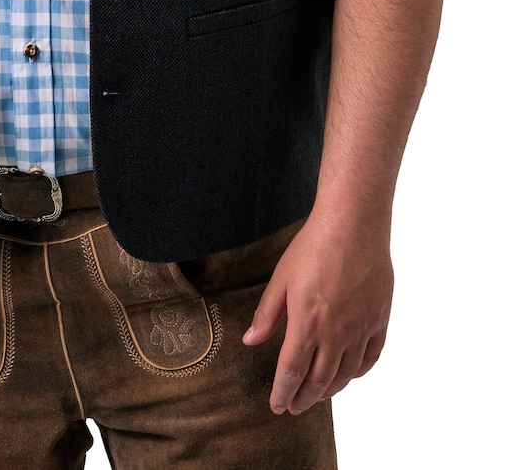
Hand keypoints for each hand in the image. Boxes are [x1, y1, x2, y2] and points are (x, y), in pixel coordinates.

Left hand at [242, 211, 392, 414]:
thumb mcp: (281, 278)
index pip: (292, 372)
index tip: (277, 405)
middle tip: (294, 407)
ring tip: (317, 395)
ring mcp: (361, 328)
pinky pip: (370, 357)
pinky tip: (348, 374)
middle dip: (304, 397)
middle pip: (319, 380)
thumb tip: (250, 341)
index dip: (283, 392)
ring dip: (330, 390)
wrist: (353, 224)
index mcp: (307, 323)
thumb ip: (267, 314)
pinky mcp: (379, 320)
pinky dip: (358, 372)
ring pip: (345, 374)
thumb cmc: (313, 246)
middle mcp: (336, 333)